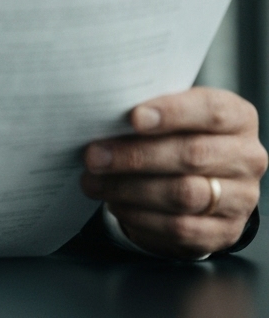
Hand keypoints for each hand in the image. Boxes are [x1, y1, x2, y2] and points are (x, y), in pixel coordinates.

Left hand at [81, 87, 266, 258]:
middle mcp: (246, 158)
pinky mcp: (225, 231)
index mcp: (238, 118)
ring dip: (130, 188)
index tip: (133, 117)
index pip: (211, 111)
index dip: (172, 112)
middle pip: (192, 155)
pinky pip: (180, 228)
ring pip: (183, 194)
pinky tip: (116, 204)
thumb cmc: (179, 133)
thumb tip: (104, 112)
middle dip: (135, 155)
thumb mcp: (173, 112)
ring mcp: (240, 198)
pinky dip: (141, 216)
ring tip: (94, 182)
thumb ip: (151, 110)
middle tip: (95, 156)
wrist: (203, 177)